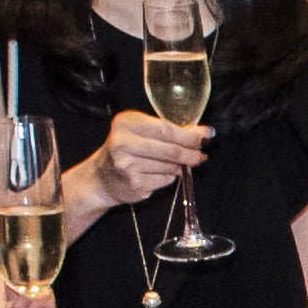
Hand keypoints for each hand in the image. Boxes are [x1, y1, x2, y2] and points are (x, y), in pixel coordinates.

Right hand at [82, 119, 202, 208]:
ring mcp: (128, 165)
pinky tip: (162, 173)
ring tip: (181, 164)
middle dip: (191, 153)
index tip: (206, 135)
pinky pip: (165, 179)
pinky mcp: (134, 184)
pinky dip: (170, 176)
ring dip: (181, 166)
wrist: (101, 178)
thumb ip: (165, 130)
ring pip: (170, 166)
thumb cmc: (126, 150)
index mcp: (126, 123)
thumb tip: (200, 133)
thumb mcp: (139, 131)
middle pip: (170, 149)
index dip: (189, 134)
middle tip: (201, 154)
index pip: (166, 129)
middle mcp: (123, 143)